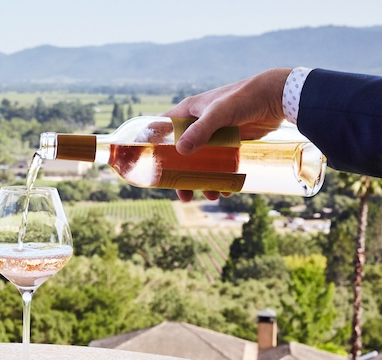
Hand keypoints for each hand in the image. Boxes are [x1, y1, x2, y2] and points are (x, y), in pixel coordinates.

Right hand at [162, 68, 291, 200]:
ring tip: (212, 195)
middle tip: (184, 194)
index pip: (162, 130)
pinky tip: (228, 188)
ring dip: (204, 181)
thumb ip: (200, 130)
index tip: (149, 167)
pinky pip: (220, 163)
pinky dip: (221, 177)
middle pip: (181, 154)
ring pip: (201, 162)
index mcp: (187, 112)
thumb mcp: (218, 113)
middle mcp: (198, 124)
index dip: (153, 147)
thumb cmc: (243, 98)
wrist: (277, 96)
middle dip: (181, 176)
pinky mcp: (231, 142)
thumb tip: (181, 151)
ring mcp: (215, 135)